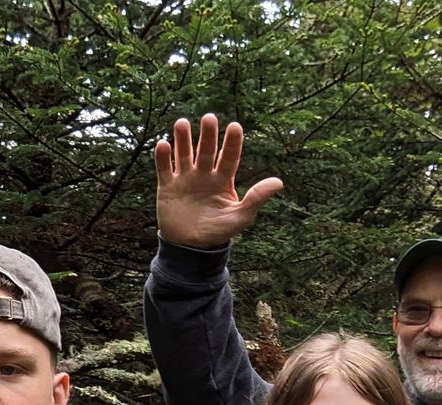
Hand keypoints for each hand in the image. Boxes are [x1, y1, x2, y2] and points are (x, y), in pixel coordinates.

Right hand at [154, 114, 284, 249]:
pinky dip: (163, 157)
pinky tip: (163, 144)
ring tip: (181, 123)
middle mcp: (204, 175)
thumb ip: (257, 198)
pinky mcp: (167, 186)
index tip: (235, 127)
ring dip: (182, 139)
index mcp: (223, 180)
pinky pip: (164, 168)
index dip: (232, 143)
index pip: (229, 157)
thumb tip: (279, 182)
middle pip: (206, 150)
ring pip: (184, 154)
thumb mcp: (241, 217)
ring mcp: (185, 179)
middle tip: (209, 118)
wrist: (190, 248)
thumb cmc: (218, 232)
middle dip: (207, 135)